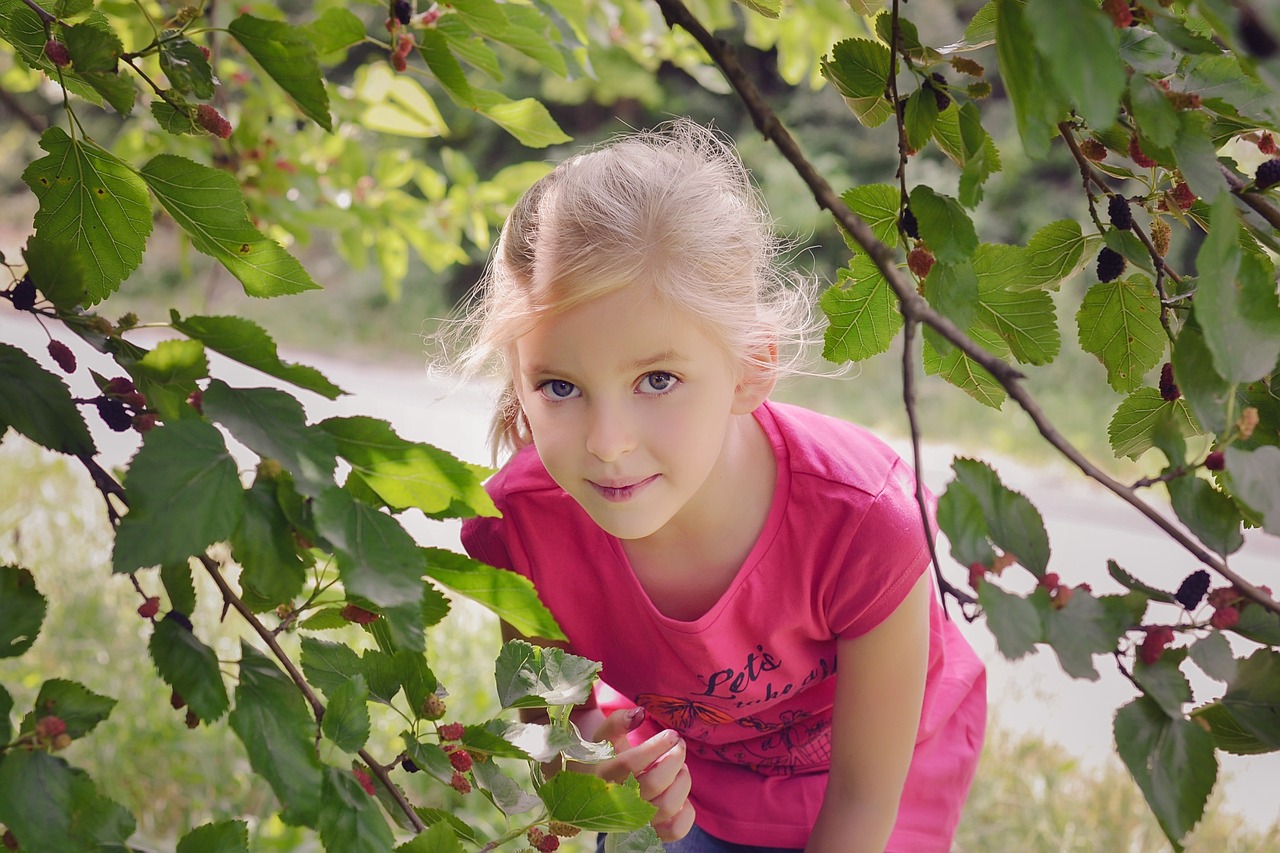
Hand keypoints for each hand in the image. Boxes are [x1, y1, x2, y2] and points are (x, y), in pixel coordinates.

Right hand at [592, 708, 695, 841]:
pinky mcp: (650, 833)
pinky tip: (679, 792)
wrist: (595, 785)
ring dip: (682, 781)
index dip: (655, 747)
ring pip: (667, 806)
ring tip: (680, 766)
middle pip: (654, 784)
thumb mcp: (603, 736)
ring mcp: (634, 821)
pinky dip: (687, 812)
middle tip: (679, 744)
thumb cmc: (603, 755)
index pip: (629, 764)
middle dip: (674, 759)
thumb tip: (640, 714)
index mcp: (600, 776)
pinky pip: (675, 831)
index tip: (671, 734)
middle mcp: (616, 803)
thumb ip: (618, 721)